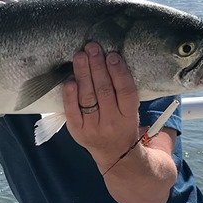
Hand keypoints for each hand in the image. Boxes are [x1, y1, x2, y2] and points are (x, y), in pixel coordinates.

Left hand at [61, 43, 141, 168]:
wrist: (116, 155)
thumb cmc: (123, 125)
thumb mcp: (131, 111)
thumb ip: (123, 91)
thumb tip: (110, 58)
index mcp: (129, 116)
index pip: (125, 91)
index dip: (118, 72)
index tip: (112, 55)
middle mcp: (112, 122)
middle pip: (104, 91)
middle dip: (97, 67)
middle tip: (92, 47)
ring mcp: (93, 128)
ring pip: (88, 97)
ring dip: (83, 74)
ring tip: (80, 56)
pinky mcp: (77, 131)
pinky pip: (72, 111)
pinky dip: (70, 94)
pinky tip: (70, 79)